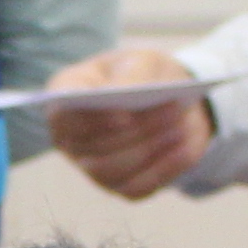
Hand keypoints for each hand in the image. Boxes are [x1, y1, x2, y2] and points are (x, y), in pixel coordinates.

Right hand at [44, 45, 215, 200]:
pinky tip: (185, 147)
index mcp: (66, 98)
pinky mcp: (118, 185)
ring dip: (149, 148)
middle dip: (134, 131)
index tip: (124, 115)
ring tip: (180, 126)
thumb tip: (124, 92)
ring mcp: (91, 166)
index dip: (89, 119)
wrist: (169, 100)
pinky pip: (136, 187)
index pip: (62, 114)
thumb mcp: (143, 60)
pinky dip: (163, 168)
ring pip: (112, 169)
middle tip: (172, 109)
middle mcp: (70, 137)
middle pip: (91, 146)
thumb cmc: (146, 74)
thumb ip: (132, 72)